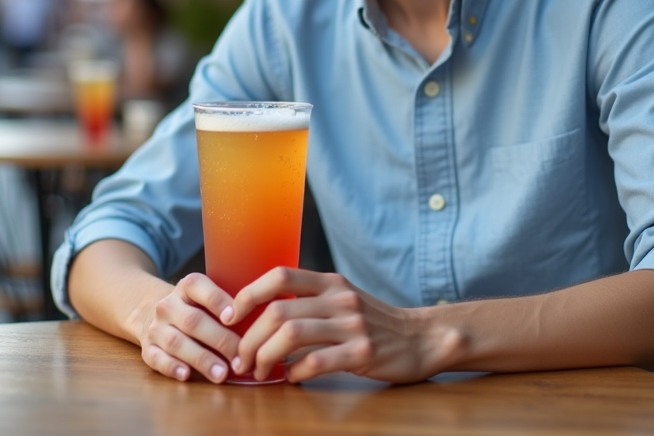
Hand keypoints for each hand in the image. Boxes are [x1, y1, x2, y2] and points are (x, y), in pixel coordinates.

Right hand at [137, 273, 240, 383]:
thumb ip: (229, 305)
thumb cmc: (195, 308)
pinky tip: (186, 375)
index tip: (235, 317)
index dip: (218, 301)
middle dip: (219, 340)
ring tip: (222, 374)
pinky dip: (171, 367)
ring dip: (201, 359)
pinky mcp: (147, 349)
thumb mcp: (206, 296)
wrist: (151, 312)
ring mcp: (155, 327)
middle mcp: (168, 305)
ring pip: (176, 342)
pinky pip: (156, 358)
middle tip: (241, 358)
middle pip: (193, 321)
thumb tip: (264, 322)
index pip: (199, 288)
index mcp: (187, 287)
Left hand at [228, 268, 435, 383]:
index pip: (279, 276)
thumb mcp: (343, 299)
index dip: (248, 295)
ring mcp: (352, 325)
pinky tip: (291, 378)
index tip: (231, 317)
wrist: (422, 338)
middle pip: (278, 312)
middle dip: (250, 339)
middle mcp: (339, 298)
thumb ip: (309, 301)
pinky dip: (295, 372)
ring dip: (266, 357)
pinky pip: (316, 362)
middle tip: (240, 359)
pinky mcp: (363, 353)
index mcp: (330, 282)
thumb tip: (261, 315)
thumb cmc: (375, 322)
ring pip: (292, 336)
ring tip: (259, 372)